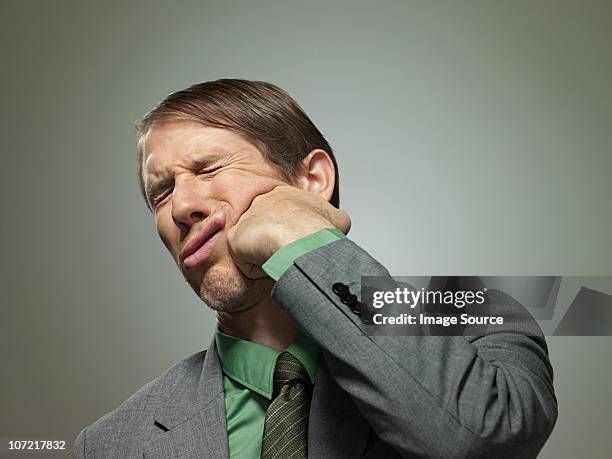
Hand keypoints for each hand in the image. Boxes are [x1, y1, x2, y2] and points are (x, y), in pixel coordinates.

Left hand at [227, 185, 350, 278]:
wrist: (302, 238)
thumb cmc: (319, 228)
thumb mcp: (337, 218)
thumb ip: (333, 218)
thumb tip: (338, 222)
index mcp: (285, 194)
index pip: (283, 212)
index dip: (291, 229)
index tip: (298, 240)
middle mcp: (262, 201)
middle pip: (265, 226)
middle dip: (275, 240)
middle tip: (289, 251)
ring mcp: (246, 218)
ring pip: (254, 242)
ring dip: (265, 252)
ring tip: (280, 259)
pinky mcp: (235, 238)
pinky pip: (245, 258)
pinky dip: (256, 266)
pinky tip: (269, 265)